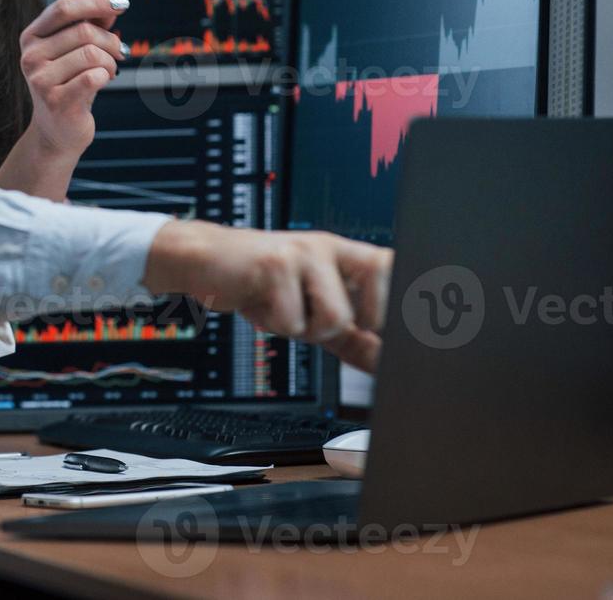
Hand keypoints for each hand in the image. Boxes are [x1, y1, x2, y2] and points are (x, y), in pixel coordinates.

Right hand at [17, 0, 129, 158]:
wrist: (57, 131)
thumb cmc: (70, 84)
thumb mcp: (76, 51)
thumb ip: (91, 23)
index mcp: (31, 38)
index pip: (64, 8)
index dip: (95, 2)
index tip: (122, 3)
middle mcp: (30, 56)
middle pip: (84, 31)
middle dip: (110, 41)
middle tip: (121, 52)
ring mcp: (40, 80)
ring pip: (92, 54)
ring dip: (110, 62)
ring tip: (109, 71)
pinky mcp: (57, 101)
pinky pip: (94, 76)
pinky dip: (106, 76)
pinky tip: (103, 81)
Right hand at [142, 222, 393, 371]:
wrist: (203, 261)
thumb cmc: (259, 285)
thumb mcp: (311, 314)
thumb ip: (351, 337)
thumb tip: (387, 363)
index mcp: (343, 256)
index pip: (393, 266)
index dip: (406, 296)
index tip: (410, 325)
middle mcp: (328, 248)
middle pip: (380, 278)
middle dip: (361, 318)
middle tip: (325, 321)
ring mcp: (302, 253)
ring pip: (337, 316)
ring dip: (307, 329)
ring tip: (284, 313)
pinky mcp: (274, 264)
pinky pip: (294, 321)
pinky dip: (275, 326)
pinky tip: (261, 305)